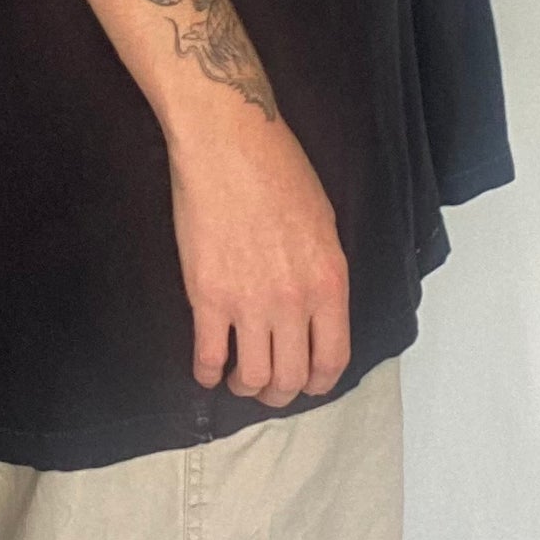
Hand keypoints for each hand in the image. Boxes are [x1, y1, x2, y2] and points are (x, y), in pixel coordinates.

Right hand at [166, 108, 350, 404]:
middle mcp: (293, 302)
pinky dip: (206, 373)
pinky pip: (207, 356)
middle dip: (280, 393)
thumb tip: (315, 309)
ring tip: (237, 378)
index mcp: (329, 283)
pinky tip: (206, 368)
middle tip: (269, 387)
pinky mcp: (207, 297)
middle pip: (290, 378)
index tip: (306, 383)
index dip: (318, 383)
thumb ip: (323, 275)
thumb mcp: (325, 224)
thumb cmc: (279, 171)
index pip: (332, 360)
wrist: (229, 145)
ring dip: (245, 388)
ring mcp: (249, 303)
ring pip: (251, 378)